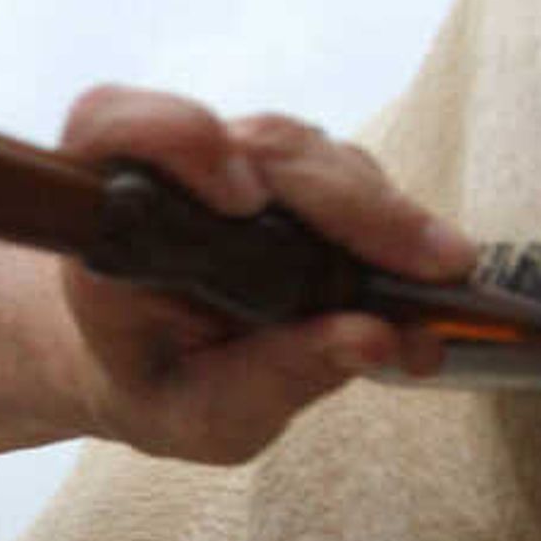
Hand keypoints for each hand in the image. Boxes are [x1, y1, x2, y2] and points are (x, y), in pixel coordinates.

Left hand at [48, 84, 473, 462]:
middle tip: (429, 264)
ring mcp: (231, 152)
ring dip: (379, 213)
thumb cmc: (155, 383)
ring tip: (433, 276)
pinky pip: (342, 168)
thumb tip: (375, 338)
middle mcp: (167, 166)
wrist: (146, 360)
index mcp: (107, 219)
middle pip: (261, 144)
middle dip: (352, 204)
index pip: (114, 125)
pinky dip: (387, 217)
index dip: (179, 139)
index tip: (243, 200)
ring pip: (314, 153)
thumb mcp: (201, 415)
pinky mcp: (281, 160)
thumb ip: (274, 381)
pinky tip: (419, 267)